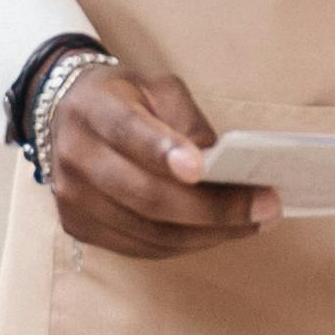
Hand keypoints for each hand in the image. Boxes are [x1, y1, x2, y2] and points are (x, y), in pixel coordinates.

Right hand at [50, 68, 279, 259]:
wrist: (67, 114)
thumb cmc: (126, 99)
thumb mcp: (157, 87)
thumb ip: (187, 117)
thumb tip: (219, 163)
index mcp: (95, 110)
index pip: (129, 133)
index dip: (165, 153)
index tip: (205, 168)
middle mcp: (76, 156)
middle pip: (146, 196)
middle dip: (213, 208)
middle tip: (267, 207)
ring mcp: (73, 198)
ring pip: (148, 231)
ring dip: (209, 234)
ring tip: (254, 223)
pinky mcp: (78, 226)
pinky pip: (140, 247)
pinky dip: (186, 244)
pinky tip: (219, 232)